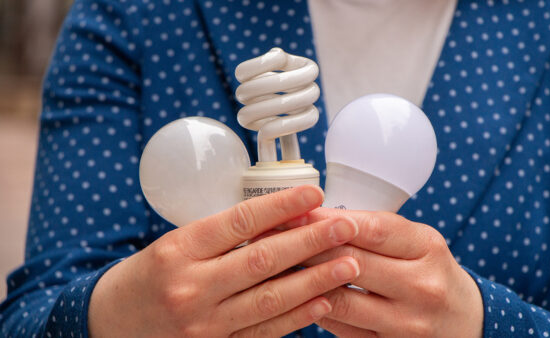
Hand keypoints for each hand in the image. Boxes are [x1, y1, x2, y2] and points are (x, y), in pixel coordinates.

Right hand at [88, 186, 359, 336]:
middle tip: (345, 226)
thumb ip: (223, 235)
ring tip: (348, 264)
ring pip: (270, 299)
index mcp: (179, 249)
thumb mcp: (175, 244)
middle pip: (262, 259)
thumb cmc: (147, 277)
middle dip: (310, 240)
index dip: (282, 205)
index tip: (314, 193)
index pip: (240, 221)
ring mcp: (203, 324)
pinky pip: (264, 331)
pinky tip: (322, 301)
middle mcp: (190, 287)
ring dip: (315, 280)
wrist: (110, 324)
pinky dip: (297, 317)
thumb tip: (282, 220)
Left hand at [288, 208, 482, 337]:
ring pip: (340, 300)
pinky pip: (342, 329)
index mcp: (427, 248)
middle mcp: (422, 286)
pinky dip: (317, 310)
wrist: (464, 320)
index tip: (296, 211)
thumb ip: (375, 230)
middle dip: (307, 246)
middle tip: (274, 236)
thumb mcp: (417, 242)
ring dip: (304, 281)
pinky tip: (300, 296)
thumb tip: (316, 216)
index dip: (326, 219)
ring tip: (280, 266)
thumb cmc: (431, 272)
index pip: (371, 229)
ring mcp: (408, 323)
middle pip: (351, 262)